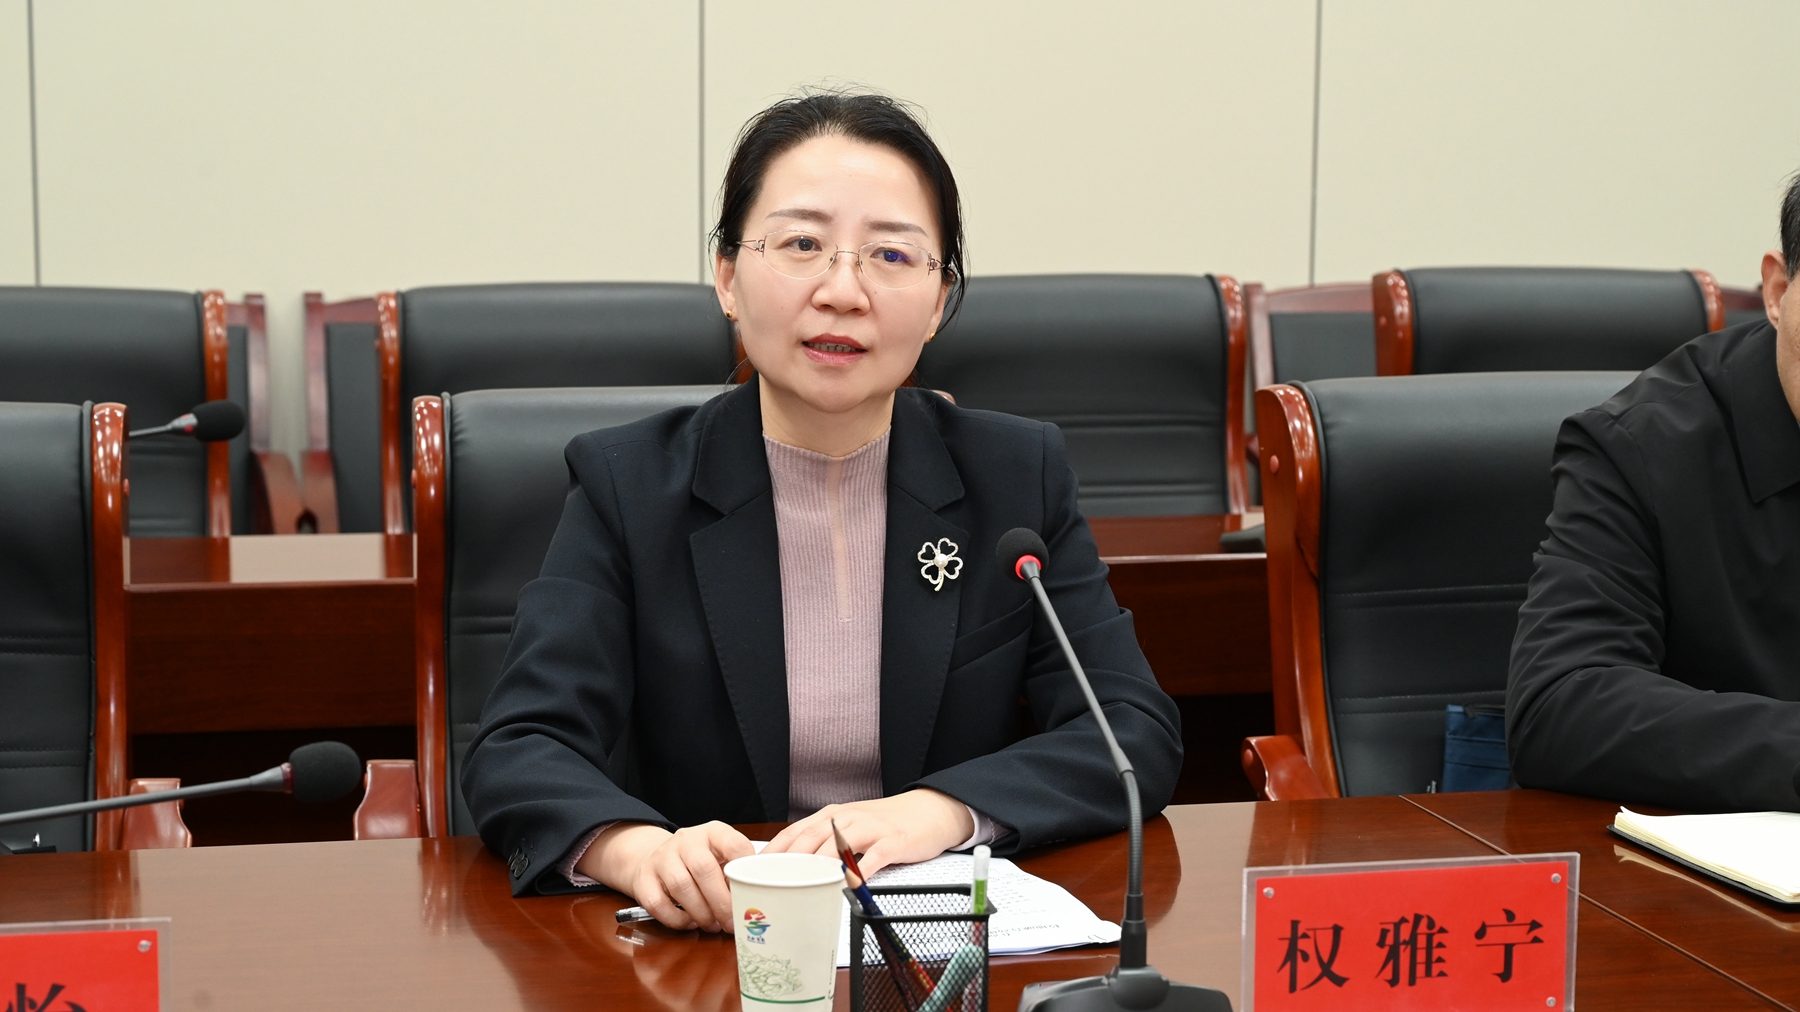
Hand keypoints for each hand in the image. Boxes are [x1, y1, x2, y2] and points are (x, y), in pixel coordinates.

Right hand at [578, 821, 753, 931]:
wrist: (654, 857)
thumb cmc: (700, 860)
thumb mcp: (721, 854)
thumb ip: (740, 868)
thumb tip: (770, 893)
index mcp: (713, 832)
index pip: (734, 844)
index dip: (744, 871)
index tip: (752, 893)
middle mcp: (686, 840)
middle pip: (704, 869)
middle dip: (722, 901)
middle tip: (733, 922)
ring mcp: (662, 858)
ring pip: (681, 887)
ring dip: (702, 912)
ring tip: (714, 925)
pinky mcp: (644, 878)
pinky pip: (659, 903)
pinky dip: (677, 919)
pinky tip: (691, 922)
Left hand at [762, 789, 973, 877]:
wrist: (929, 811)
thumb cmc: (885, 824)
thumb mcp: (850, 826)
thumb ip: (824, 842)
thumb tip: (792, 869)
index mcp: (831, 816)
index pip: (794, 833)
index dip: (772, 853)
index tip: (753, 872)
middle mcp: (846, 819)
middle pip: (809, 840)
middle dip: (787, 864)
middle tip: (770, 887)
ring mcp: (870, 829)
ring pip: (835, 847)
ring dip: (816, 868)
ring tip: (799, 888)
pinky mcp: (893, 841)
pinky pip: (873, 859)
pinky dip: (858, 873)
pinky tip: (847, 886)